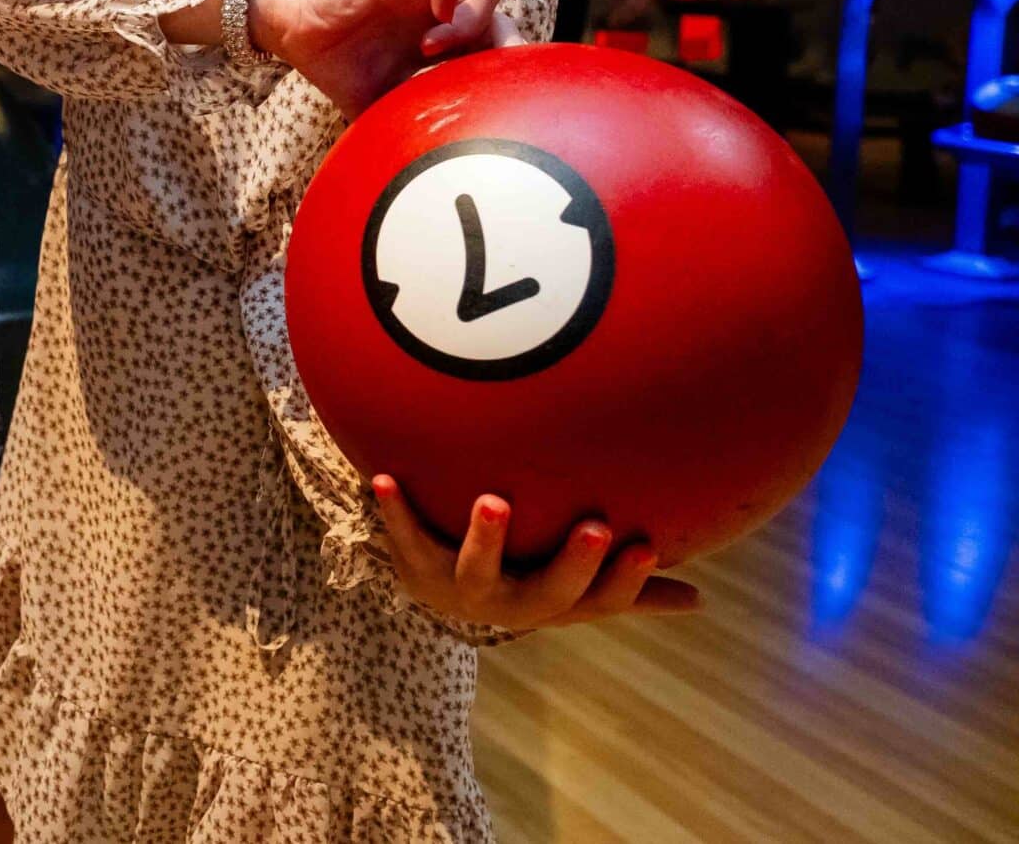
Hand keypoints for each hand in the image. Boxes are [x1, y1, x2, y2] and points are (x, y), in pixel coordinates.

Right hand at [249, 0, 511, 118]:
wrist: (295, 38)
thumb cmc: (338, 70)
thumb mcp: (381, 108)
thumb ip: (409, 129)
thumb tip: (425, 172)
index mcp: (444, 47)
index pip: (497, 50)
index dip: (507, 70)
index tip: (494, 98)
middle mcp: (441, 17)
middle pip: (503, 21)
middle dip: (503, 48)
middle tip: (477, 76)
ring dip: (470, 22)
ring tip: (432, 51)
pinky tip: (432, 19)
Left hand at [372, 474, 702, 630]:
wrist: (439, 596)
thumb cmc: (523, 581)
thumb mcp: (576, 593)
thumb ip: (632, 593)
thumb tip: (700, 600)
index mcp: (555, 604)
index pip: (601, 600)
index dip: (625, 581)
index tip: (646, 546)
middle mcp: (511, 603)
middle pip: (548, 592)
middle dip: (573, 562)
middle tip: (594, 526)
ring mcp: (462, 586)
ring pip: (475, 569)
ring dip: (485, 535)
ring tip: (493, 500)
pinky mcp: (415, 565)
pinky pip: (404, 537)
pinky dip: (394, 510)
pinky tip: (384, 477)